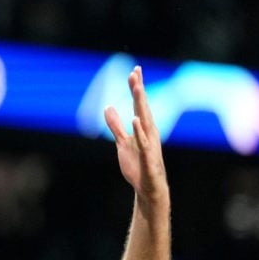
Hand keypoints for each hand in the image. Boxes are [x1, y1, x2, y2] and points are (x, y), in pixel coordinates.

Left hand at [103, 66, 167, 205]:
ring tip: (137, 88)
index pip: (140, 105)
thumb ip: (116, 126)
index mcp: (144, 128)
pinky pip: (144, 142)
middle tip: (135, 72)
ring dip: (141, 104)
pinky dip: (141, 130)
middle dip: (139, 90)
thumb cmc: (138, 165)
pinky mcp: (149, 158)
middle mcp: (150, 133)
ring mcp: (151, 144)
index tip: (134, 71)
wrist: (148, 188)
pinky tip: (136, 119)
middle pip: (144, 107)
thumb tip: (108, 107)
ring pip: (146, 121)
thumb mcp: (122, 143)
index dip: (137, 88)